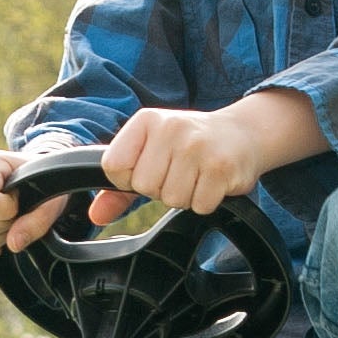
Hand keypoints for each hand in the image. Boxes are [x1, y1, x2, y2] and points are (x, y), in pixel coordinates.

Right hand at [0, 145, 137, 261]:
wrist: (38, 179)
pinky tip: (2, 230)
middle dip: (1, 227)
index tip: (19, 205)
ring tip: (13, 220)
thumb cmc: (51, 184)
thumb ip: (39, 219)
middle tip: (19, 215)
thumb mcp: (57, 198)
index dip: (4, 212)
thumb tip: (15, 243)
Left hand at [101, 92, 320, 215]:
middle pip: (145, 186)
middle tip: (180, 172)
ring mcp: (198, 146)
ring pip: (173, 199)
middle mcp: (171, 128)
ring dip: (186, 196)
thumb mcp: (151, 153)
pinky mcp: (221, 166)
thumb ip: (119, 187)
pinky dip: (206, 201)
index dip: (129, 179)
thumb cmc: (189, 146)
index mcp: (146, 121)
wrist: (242, 134)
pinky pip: (199, 205)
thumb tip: (95, 217)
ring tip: (197, 176)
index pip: (114, 166)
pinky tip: (213, 181)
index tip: (149, 169)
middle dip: (161, 189)